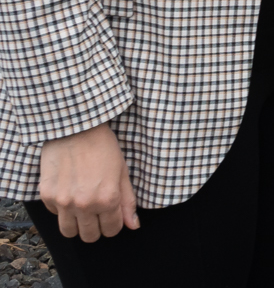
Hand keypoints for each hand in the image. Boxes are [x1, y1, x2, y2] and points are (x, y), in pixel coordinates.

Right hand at [37, 123, 137, 240]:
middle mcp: (84, 205)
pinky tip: (70, 192)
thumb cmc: (103, 147)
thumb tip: (133, 226)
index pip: (111, 230)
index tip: (112, 216)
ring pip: (69, 232)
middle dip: (96, 229)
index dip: (114, 225)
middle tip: (98, 214)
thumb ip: (127, 201)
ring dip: (78, 225)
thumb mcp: (122, 172)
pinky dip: (62, 210)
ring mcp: (63, 202)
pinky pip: (55, 215)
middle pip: (89, 236)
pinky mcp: (47, 196)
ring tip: (82, 209)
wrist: (75, 129)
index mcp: (107, 199)